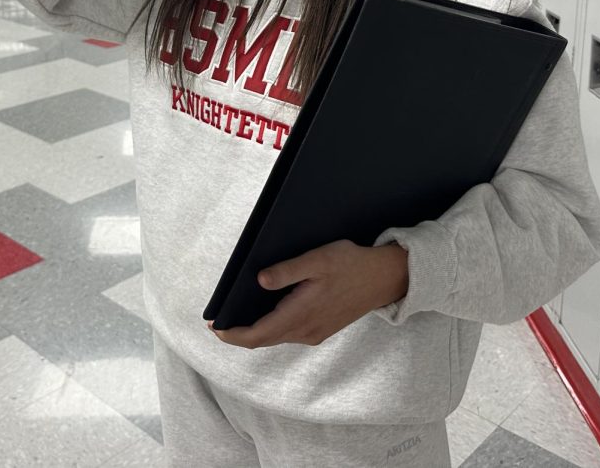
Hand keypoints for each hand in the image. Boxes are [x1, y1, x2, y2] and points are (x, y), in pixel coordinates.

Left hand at [209, 240, 408, 348]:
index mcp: (301, 315)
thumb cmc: (351, 265)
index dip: (232, 335)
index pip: (257, 335)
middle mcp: (306, 331)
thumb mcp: (318, 260)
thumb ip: (287, 271)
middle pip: (264, 340)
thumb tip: (260, 280)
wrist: (384, 278)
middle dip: (239, 334)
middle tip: (219, 321)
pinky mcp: (321, 329)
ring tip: (238, 315)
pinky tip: (268, 312)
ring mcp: (314, 333)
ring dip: (256, 331)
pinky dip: (272, 327)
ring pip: (277, 337)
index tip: (214, 327)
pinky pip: (289, 333)